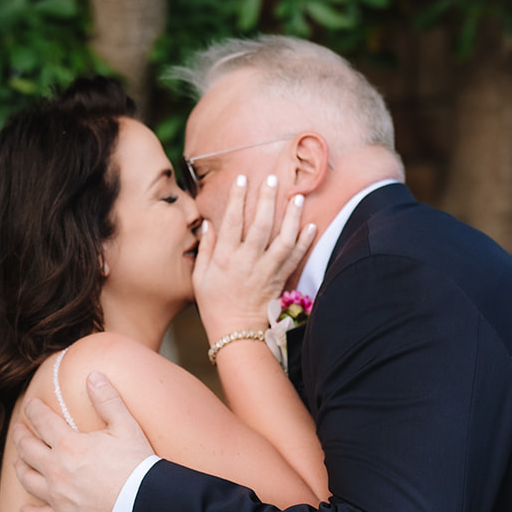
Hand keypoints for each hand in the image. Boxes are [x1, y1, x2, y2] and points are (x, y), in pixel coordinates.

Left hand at [13, 371, 152, 511]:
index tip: (30, 403)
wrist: (144, 506)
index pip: (42, 421)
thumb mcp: (126, 426)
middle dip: (20, 436)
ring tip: (17, 461)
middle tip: (18, 429)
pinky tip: (25, 511)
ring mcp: (58, 494)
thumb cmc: (137, 464)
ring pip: (27, 479)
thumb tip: (93, 376)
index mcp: (68, 444)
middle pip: (28, 449)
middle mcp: (56, 469)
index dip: (33, 409)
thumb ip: (107, 400)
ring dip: (20, 467)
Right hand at [194, 174, 316, 342]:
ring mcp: (266, 271)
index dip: (238, 198)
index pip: (233, 221)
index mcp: (225, 258)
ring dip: (292, 217)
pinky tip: (311, 226)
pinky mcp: (279, 280)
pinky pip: (294, 258)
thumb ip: (205, 248)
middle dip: (267, 199)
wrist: (235, 332)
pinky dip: (304, 242)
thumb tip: (209, 223)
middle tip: (273, 179)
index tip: (242, 179)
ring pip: (282, 239)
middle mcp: (247, 262)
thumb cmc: (214, 304)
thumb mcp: (200, 277)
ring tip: (298, 197)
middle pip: (261, 225)